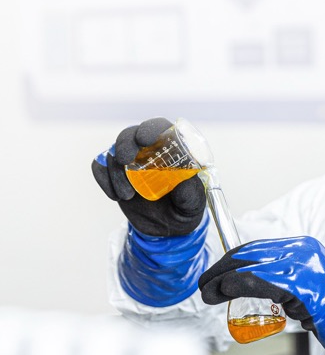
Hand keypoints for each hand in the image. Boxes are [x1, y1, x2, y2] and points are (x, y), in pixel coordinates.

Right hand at [91, 117, 205, 236]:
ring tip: (127, 196)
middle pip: (131, 134)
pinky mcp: (116, 173)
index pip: (160, 127)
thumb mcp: (193, 202)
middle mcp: (150, 149)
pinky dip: (103, 179)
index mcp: (173, 148)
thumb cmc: (186, 208)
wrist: (169, 227)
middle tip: (124, 161)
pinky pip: (100, 167)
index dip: (150, 129)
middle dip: (125, 145)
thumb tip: (182, 182)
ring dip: (116, 172)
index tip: (144, 140)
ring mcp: (131, 160)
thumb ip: (189, 192)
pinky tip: (115, 195)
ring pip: (113, 152)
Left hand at [198, 236, 324, 354]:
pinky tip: (222, 292)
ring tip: (208, 292)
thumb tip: (247, 285)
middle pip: (248, 252)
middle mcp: (300, 250)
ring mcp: (302, 265)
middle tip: (204, 285)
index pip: (255, 247)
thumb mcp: (304, 288)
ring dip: (221, 278)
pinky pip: (259, 280)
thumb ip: (279, 281)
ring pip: (249, 264)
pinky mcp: (302, 284)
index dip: (229, 260)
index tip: (214, 275)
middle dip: (220, 268)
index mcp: (301, 247)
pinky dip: (235, 285)